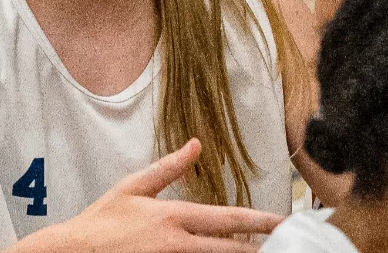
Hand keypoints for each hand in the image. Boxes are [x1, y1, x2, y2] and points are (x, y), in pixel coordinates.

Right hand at [15, 140, 285, 252]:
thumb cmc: (98, 224)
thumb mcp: (131, 188)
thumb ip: (168, 168)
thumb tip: (195, 144)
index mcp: (172, 217)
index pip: (227, 219)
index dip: (260, 222)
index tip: (284, 222)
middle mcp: (176, 244)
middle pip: (230, 249)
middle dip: (261, 248)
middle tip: (288, 245)